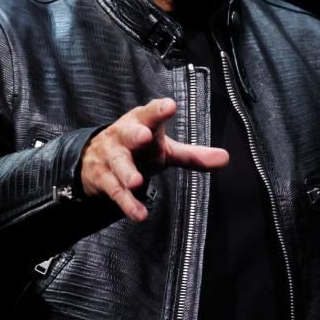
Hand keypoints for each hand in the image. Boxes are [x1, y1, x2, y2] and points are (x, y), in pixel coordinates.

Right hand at [80, 98, 228, 220]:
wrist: (94, 159)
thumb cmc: (137, 149)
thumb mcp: (164, 149)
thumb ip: (192, 155)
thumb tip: (225, 158)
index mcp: (141, 123)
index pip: (150, 113)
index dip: (159, 110)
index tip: (169, 106)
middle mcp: (124, 136)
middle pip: (129, 133)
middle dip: (135, 134)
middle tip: (144, 136)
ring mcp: (111, 157)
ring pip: (119, 164)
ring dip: (127, 172)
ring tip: (137, 182)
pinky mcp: (103, 178)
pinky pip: (115, 191)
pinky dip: (127, 203)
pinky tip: (139, 213)